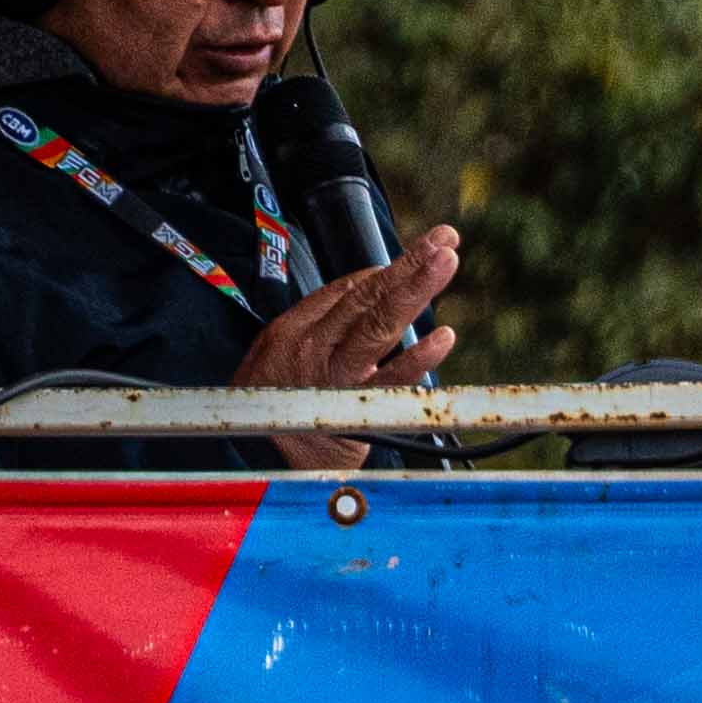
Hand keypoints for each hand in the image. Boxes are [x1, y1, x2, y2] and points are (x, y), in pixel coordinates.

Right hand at [231, 225, 460, 473]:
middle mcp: (311, 348)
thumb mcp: (279, 357)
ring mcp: (332, 378)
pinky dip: (417, 359)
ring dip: (415, 290)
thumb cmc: (273, 408)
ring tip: (446, 261)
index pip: (346, 291)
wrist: (255, 464)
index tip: (418, 255)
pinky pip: (389, 383)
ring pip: (378, 326)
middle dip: (407, 265)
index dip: (385, 272)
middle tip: (443, 238)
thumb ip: (320, 324)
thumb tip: (367, 286)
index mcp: (293, 330)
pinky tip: (443, 337)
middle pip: (366, 298)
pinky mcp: (352, 413)